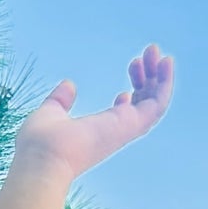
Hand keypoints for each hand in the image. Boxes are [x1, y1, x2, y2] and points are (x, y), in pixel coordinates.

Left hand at [13, 44, 173, 181]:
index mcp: (96, 131)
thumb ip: (60, 101)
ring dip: (159, 76)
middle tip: (145, 55)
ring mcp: (123, 130)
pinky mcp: (131, 125)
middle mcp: (113, 133)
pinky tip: (167, 61)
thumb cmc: (40, 142)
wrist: (42, 157)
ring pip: (152, 102)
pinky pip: (157, 104)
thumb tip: (68, 86)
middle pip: (141, 105)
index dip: (131, 94)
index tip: (129, 74)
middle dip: (147, 78)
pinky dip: (165, 83)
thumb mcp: (50, 112)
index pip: (124, 114)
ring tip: (155, 51)